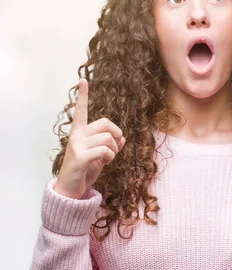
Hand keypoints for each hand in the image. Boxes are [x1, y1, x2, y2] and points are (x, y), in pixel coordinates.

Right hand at [54, 78, 125, 198]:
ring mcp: (77, 145)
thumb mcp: (100, 156)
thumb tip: (122, 137)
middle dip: (116, 133)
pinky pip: (105, 150)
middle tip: (114, 147)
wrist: (71, 189)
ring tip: (107, 158)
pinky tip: (104, 162)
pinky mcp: (80, 156)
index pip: (81, 110)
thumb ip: (110, 145)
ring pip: (108, 138)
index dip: (83, 95)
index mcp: (79, 132)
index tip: (83, 80)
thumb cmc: (85, 171)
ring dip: (114, 150)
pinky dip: (110, 156)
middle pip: (105, 123)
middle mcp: (77, 135)